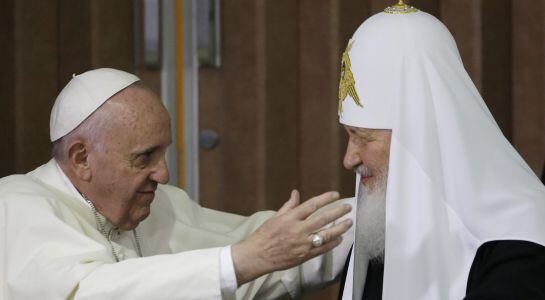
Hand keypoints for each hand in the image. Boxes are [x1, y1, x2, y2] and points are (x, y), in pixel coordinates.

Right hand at [232, 190, 352, 284]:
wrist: (257, 256)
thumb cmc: (264, 235)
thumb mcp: (275, 217)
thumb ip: (289, 206)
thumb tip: (296, 193)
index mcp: (290, 218)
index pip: (312, 205)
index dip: (326, 199)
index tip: (336, 195)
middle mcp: (298, 230)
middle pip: (323, 218)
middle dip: (338, 212)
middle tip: (348, 207)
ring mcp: (302, 244)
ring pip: (326, 234)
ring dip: (340, 228)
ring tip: (349, 222)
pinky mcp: (304, 256)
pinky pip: (322, 249)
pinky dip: (333, 243)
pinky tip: (340, 238)